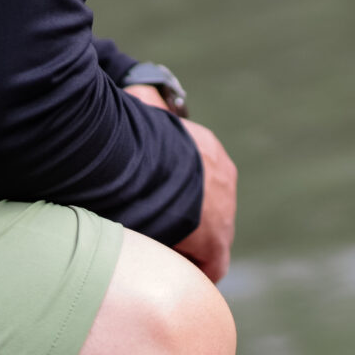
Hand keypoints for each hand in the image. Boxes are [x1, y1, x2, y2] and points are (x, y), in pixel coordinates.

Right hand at [127, 85, 236, 282]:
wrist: (141, 160)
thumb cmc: (131, 132)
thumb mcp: (140, 106)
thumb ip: (145, 99)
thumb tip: (139, 84)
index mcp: (206, 148)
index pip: (201, 179)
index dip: (179, 196)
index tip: (156, 204)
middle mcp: (222, 177)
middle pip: (207, 209)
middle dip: (183, 222)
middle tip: (154, 232)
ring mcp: (223, 209)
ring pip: (209, 237)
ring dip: (185, 245)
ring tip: (155, 252)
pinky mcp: (216, 240)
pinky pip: (210, 264)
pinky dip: (191, 268)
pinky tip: (165, 269)